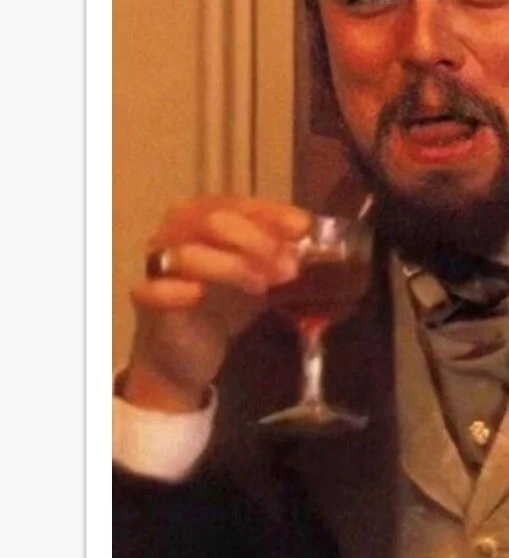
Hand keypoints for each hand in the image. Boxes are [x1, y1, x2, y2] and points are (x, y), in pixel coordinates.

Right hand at [122, 197, 312, 412]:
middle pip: (213, 220)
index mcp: (205, 216)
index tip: (303, 228)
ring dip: (231, 265)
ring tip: (262, 286)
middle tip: (288, 266)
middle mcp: (177, 231)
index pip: (238, 204)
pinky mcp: (145, 300)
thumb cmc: (225, 305)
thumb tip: (313, 238)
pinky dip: (175, 289)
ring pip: (188, 251)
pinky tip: (197, 294)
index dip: (272, 214)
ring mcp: (158, 264)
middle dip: (256, 240)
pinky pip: (152, 288)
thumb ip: (281, 254)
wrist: (189, 353)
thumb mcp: (260, 274)